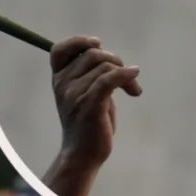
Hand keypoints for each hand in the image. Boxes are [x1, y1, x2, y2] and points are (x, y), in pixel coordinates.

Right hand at [50, 36, 142, 168]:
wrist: (84, 154)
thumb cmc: (89, 123)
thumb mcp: (87, 93)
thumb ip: (92, 74)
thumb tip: (112, 57)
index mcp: (59, 79)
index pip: (60, 50)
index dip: (79, 41)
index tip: (98, 43)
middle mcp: (63, 84)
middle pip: (94, 54)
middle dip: (117, 61)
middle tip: (129, 78)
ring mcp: (74, 94)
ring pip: (106, 66)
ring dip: (127, 74)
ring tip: (133, 89)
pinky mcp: (89, 104)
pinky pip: (110, 79)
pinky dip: (126, 76)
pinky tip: (136, 82)